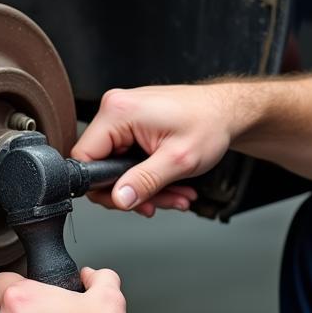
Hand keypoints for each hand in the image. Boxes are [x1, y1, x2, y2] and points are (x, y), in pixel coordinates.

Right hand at [72, 84, 235, 215]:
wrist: (227, 111)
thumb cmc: (209, 123)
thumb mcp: (178, 160)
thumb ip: (144, 182)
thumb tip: (119, 198)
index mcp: (118, 112)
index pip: (84, 157)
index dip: (102, 186)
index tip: (127, 200)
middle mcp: (116, 109)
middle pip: (102, 165)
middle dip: (133, 191)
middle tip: (158, 203)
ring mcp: (124, 115)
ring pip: (118, 165)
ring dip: (146, 187)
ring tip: (175, 194)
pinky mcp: (133, 123)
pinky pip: (129, 157)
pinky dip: (149, 175)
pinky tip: (172, 183)